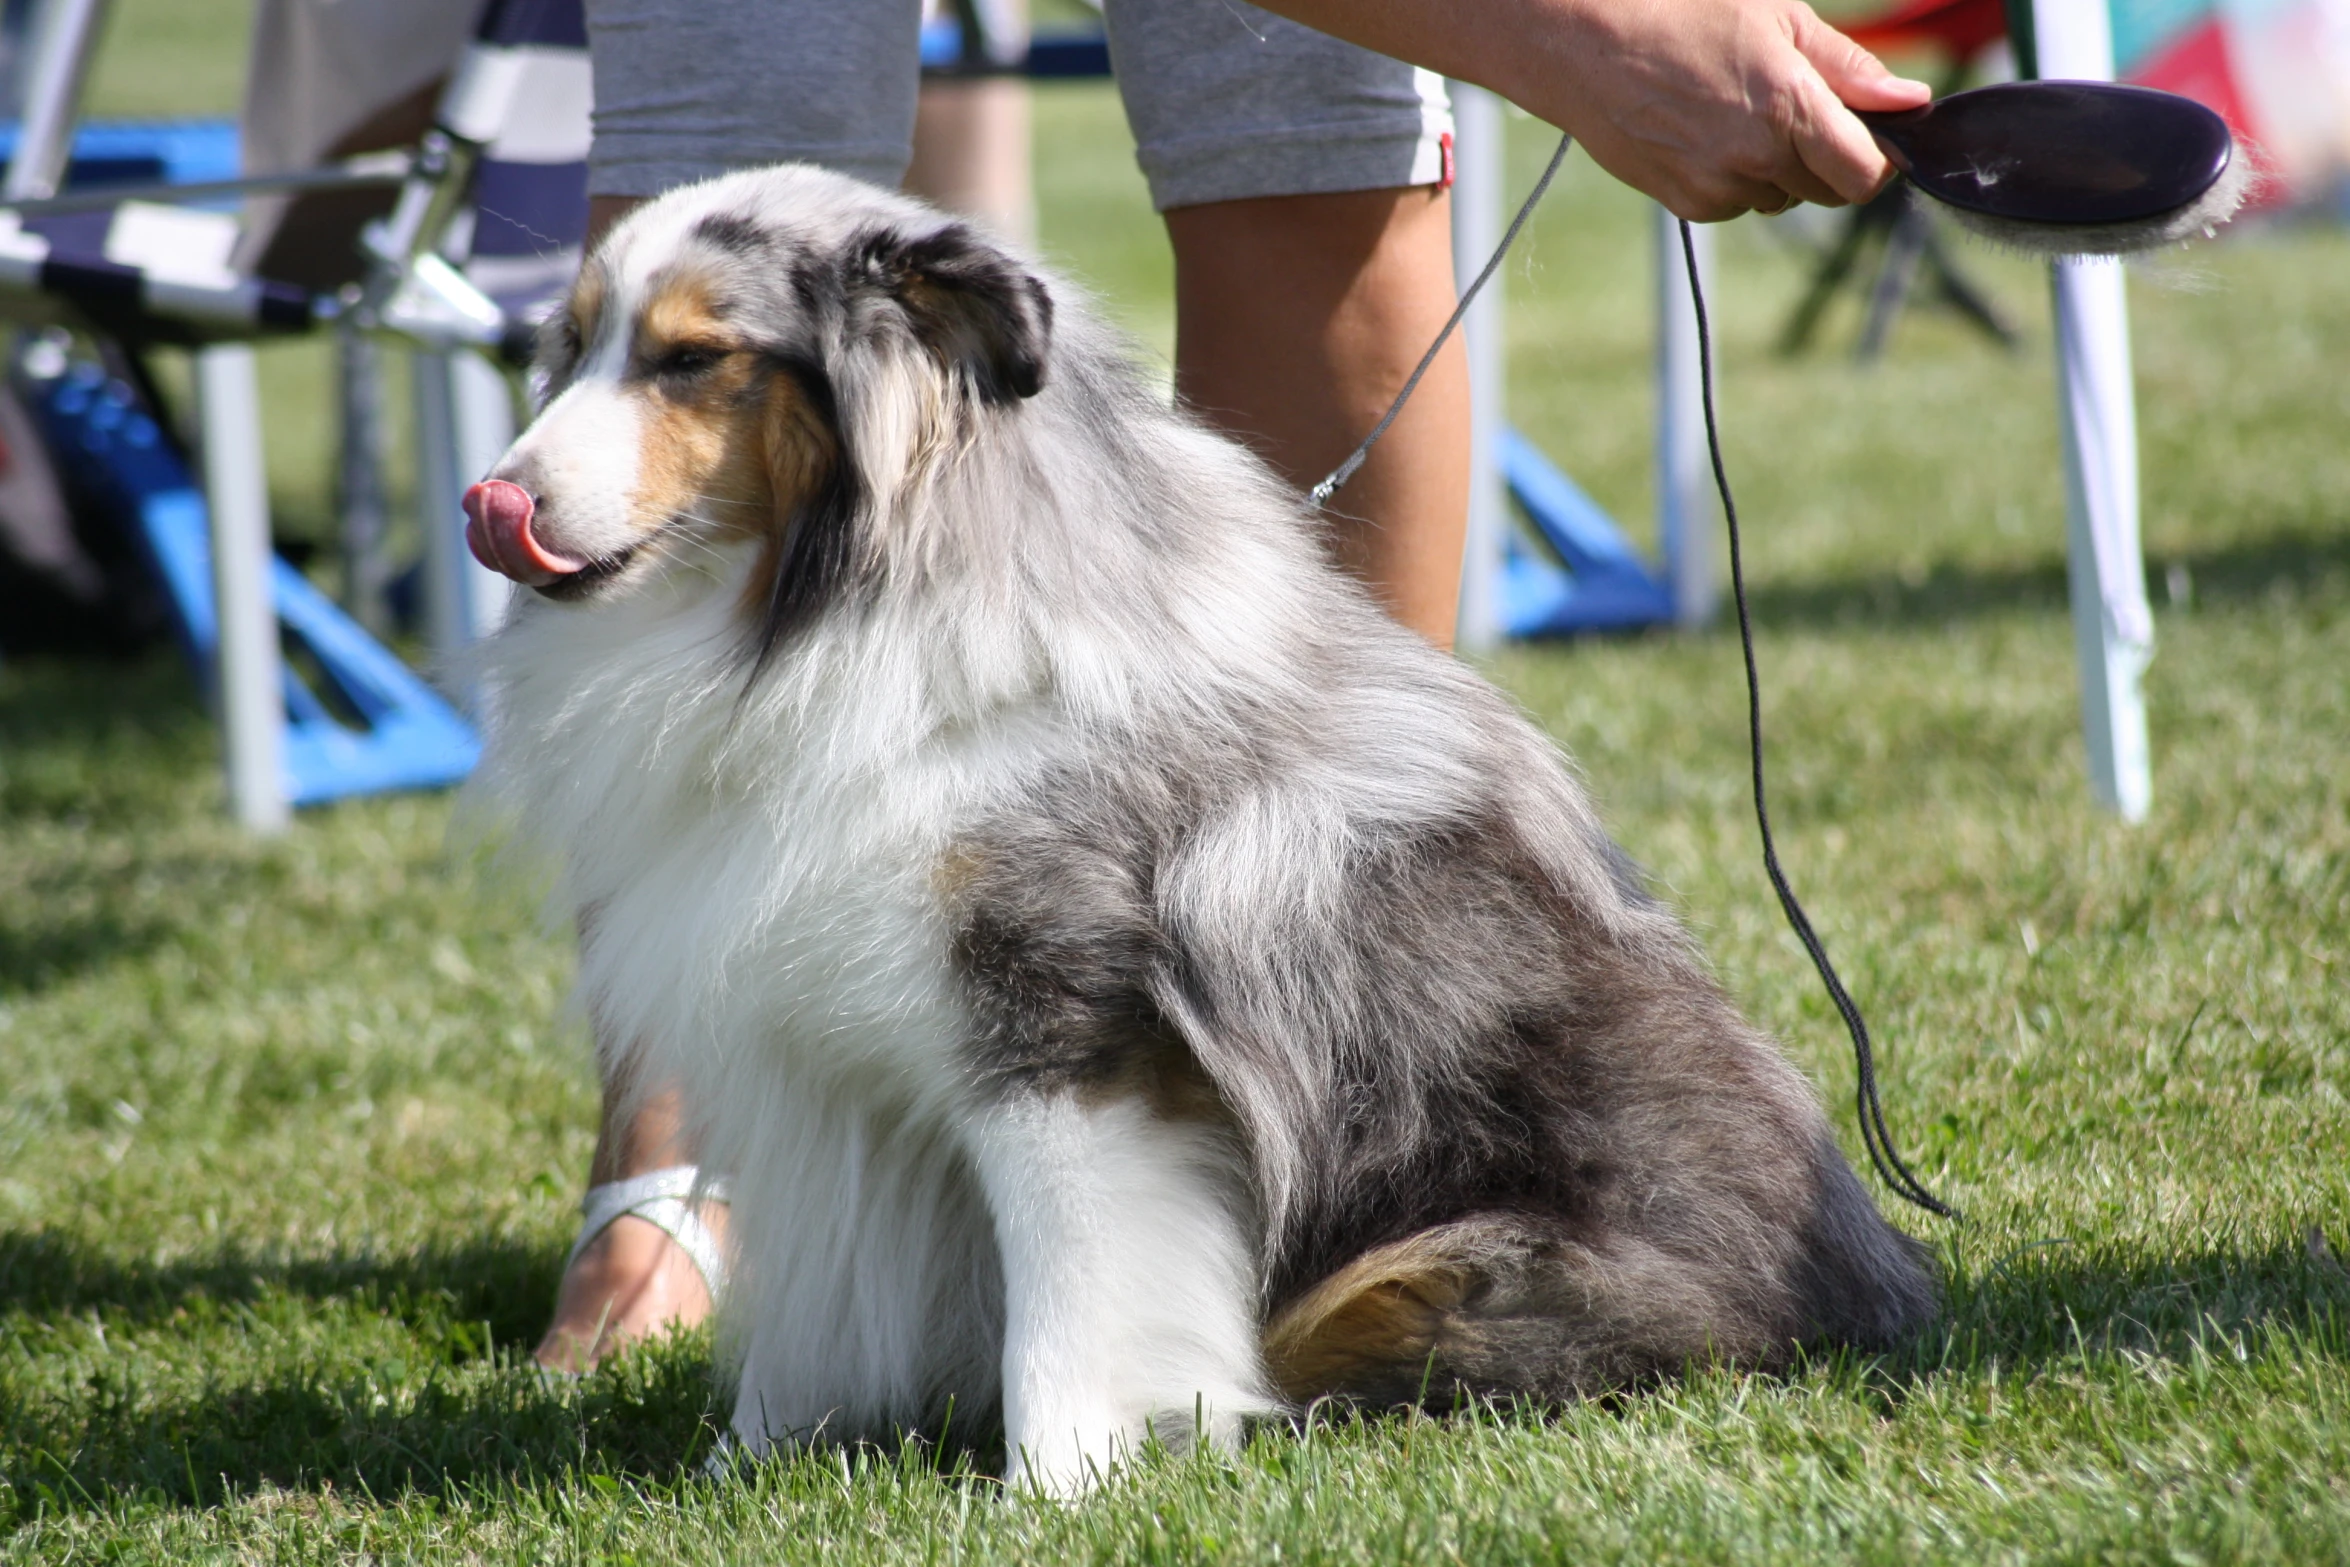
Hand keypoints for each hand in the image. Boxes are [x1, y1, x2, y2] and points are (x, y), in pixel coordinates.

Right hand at [1501, 0, 1931, 219]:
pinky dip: (1736, 177)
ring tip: (1735, 111)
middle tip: (1795, 108)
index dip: (1877, 159)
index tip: (1868, 136)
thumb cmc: (1680, 11)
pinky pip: (1736, 202)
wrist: (1584, 45)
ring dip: (1778, 167)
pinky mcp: (1687, 204)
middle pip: (1829, 191)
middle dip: (1828, 159)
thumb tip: (1910, 100)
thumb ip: (1848, 67)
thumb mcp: (1777, 18)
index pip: (1865, 174)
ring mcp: (1719, 187)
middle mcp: (1757, 158)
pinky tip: (1706, 132)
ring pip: (1781, 197)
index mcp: (1789, 107)